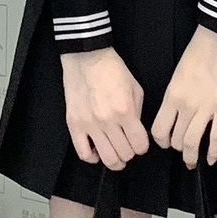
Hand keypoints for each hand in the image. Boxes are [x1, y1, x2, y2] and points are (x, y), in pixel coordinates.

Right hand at [60, 46, 148, 169]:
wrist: (87, 57)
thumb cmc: (112, 70)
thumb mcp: (135, 88)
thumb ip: (138, 113)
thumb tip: (136, 132)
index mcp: (125, 111)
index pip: (139, 145)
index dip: (142, 147)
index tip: (140, 144)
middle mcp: (108, 121)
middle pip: (124, 154)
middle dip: (130, 153)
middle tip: (128, 148)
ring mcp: (89, 124)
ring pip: (106, 158)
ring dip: (114, 160)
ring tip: (115, 155)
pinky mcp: (74, 124)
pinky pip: (82, 153)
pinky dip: (92, 157)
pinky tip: (96, 152)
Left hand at [151, 26, 216, 168]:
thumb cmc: (199, 51)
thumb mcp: (178, 75)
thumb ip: (175, 97)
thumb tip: (174, 114)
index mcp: (171, 96)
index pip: (159, 129)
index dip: (161, 141)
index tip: (166, 143)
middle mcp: (186, 106)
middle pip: (176, 139)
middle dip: (178, 149)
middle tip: (182, 151)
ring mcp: (207, 109)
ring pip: (193, 143)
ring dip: (191, 156)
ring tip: (193, 162)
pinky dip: (213, 152)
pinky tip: (211, 160)